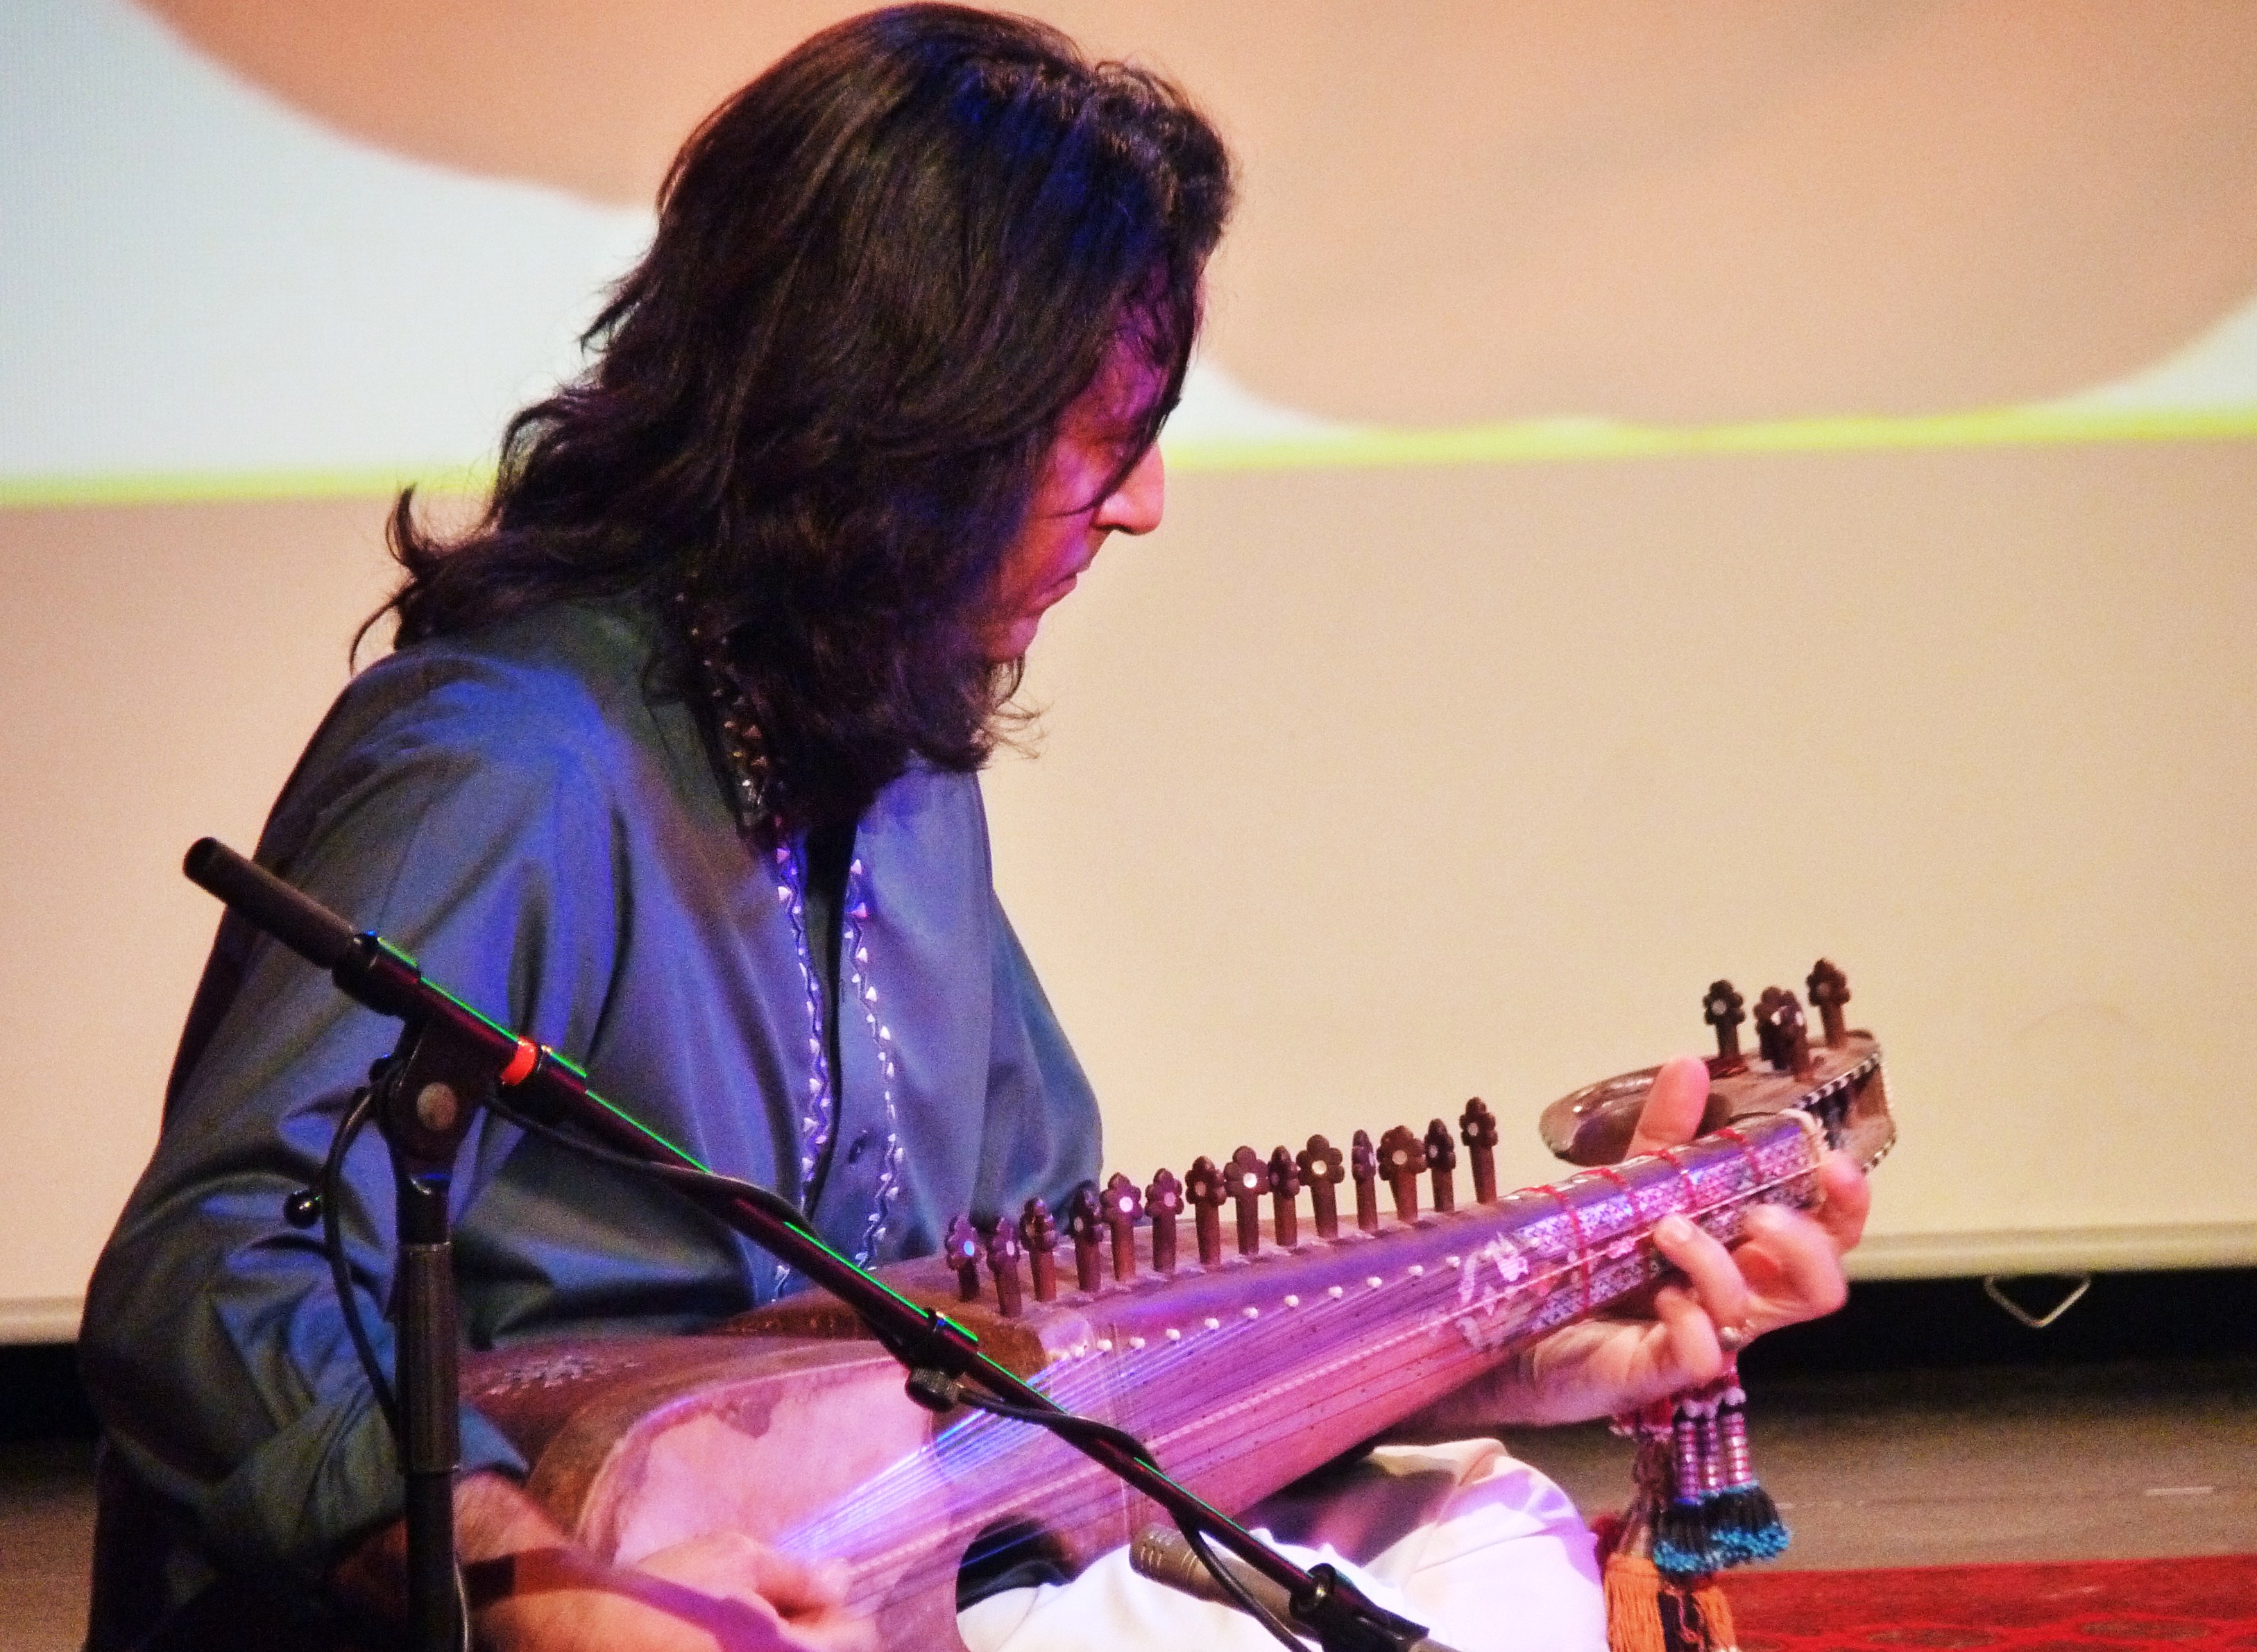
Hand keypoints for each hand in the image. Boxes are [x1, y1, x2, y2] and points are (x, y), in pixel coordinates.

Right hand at [472, 1530, 876, 1651]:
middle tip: (767, 1615)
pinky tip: (712, 1641)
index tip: (807, 1599)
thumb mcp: (735, 1560)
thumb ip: (799, 1573)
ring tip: (730, 1630)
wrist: (580, 1633)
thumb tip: (844, 1577)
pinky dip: (740, 1651)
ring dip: (772, 1645)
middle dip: (806, 1635)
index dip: (834, 1612)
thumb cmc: (663, 1591)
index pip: (858, 1636)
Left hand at [1393, 1055, 1869, 1433]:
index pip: (1825, 1237)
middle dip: (1804, 1242)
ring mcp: (1701, 1338)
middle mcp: (1735, 1299)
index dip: (1846, 1205)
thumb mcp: (1632, 1187)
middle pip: (1818, 1286)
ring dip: (1718, 1264)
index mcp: (1743, 1252)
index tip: (1833, 1163)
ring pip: (1752, 1314)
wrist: (1516, 1324)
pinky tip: (1660, 1299)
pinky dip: (1691, 1323)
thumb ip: (1666, 1133)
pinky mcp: (1657, 1371)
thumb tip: (1688, 1063)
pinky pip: (1701, 1355)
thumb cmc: (1589, 1261)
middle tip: (1758, 1211)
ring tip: (1668, 1230)